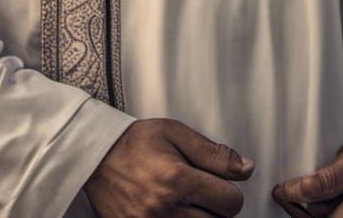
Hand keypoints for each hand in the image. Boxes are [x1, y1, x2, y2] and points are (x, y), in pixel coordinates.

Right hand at [84, 117, 253, 216]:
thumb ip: (213, 153)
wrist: (96, 158)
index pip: (230, 202)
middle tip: (204, 193)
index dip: (231, 192)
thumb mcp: (175, 133)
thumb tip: (246, 168)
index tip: (221, 184)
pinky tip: (177, 212)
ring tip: (189, 202)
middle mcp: (166, 209)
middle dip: (218, 209)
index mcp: (178, 180)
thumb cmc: (135, 142)